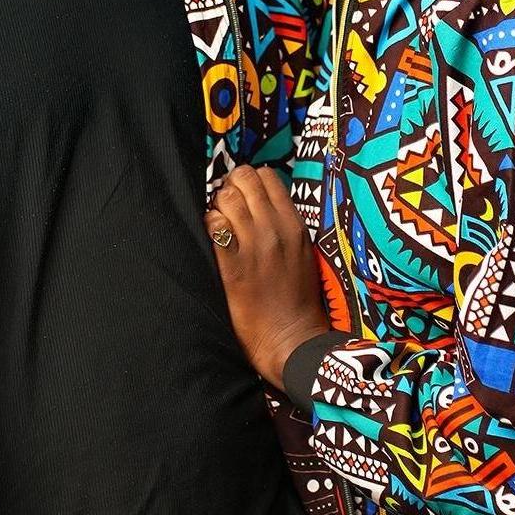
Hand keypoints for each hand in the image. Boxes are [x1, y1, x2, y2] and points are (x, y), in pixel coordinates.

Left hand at [207, 165, 329, 388]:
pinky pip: (214, 226)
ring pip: (226, 197)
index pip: (267, 176)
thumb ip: (285, 225)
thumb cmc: (298, 299)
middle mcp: (275, 229)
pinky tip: (215, 240)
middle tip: (228, 207)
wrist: (291, 338)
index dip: (249, 181)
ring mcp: (254, 246)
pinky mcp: (233, 266)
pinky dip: (211, 226)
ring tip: (221, 224)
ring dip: (219, 206)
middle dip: (231, 187)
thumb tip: (261, 203)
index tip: (243, 195)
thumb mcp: (303, 253)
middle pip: (244, 178)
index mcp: (294, 225)